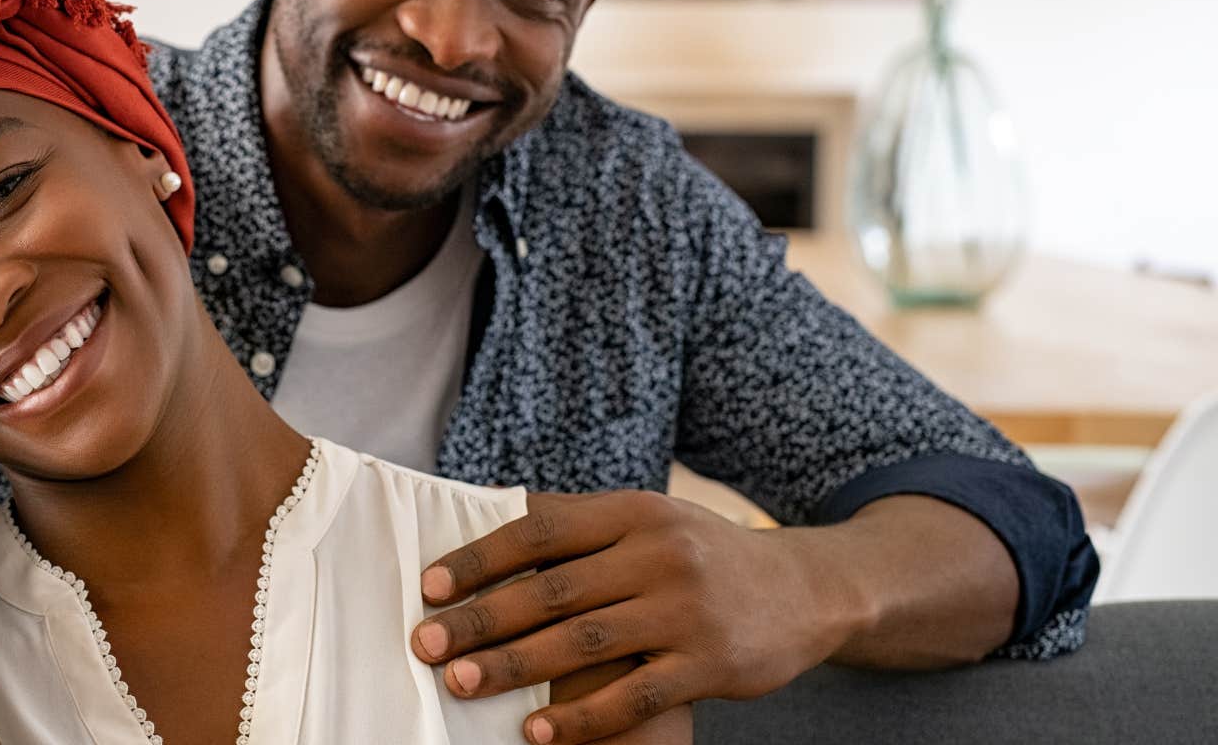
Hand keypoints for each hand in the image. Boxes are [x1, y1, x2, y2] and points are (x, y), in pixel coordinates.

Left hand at [411, 490, 862, 743]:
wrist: (808, 589)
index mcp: (635, 511)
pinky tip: (536, 733)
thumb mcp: (652, 519)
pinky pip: (633, 697)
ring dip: (515, 667)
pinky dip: (580, 718)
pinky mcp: (709, 664)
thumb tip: (492, 516)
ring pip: (583, 644)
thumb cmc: (705, 554)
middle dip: (482, 620)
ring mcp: (686, 611)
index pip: (541, 531)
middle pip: (552, 591)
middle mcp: (659, 555)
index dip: (481, 558)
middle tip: (427, 643)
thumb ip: (583, 524)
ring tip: (463, 683)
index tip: (432, 586)